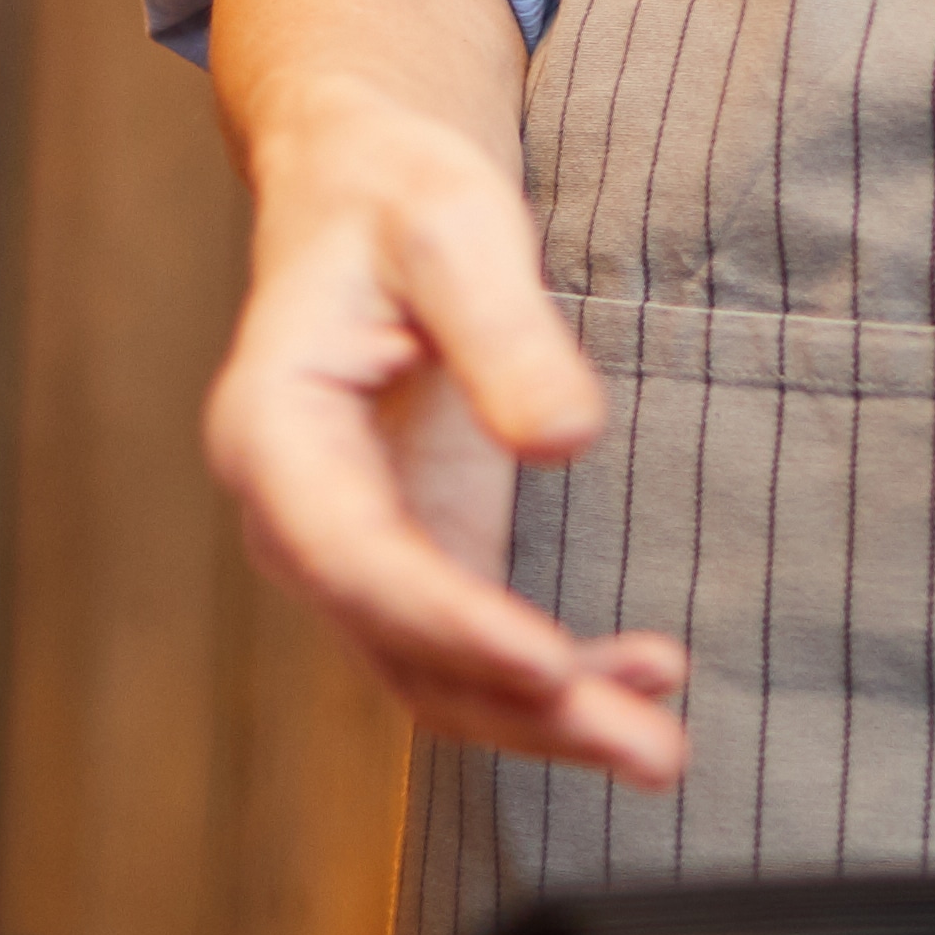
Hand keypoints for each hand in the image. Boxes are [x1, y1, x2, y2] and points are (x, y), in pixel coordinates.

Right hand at [199, 0, 689, 788]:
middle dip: (520, 707)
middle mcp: (297, 511)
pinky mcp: (415, 550)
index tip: (549, 665)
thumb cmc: (398, 190)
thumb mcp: (455, 226)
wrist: (369, 185)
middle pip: (398, 645)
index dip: (449, 621)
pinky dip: (547, 681)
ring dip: (543, 721)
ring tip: (661, 750)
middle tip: (647, 749)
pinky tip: (641, 678)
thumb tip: (566, 439)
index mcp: (273, 430)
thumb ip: (504, 331)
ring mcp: (354, 544)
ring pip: (433, 673)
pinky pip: (468, 648)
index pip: (354, 555)